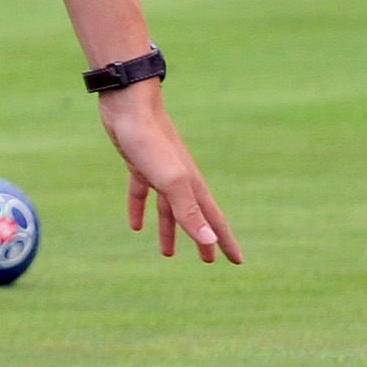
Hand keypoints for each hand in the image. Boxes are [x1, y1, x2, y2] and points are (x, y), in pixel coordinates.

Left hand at [100, 83, 239, 263]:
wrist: (128, 104)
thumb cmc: (151, 141)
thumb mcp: (171, 181)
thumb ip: (188, 211)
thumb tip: (208, 241)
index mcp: (192, 185)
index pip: (214, 220)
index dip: (226, 241)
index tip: (238, 262)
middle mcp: (180, 180)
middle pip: (194, 216)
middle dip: (202, 239)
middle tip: (208, 262)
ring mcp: (160, 171)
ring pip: (168, 209)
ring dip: (170, 230)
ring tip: (168, 253)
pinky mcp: (138, 163)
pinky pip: (141, 192)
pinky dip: (140, 209)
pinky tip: (135, 226)